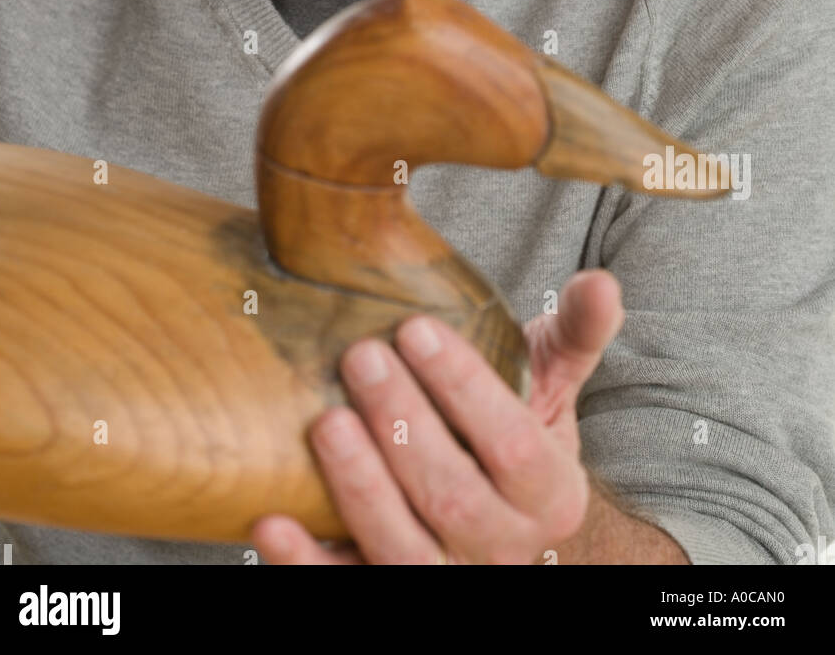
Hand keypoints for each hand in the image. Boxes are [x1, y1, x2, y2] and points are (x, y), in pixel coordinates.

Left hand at [252, 268, 624, 564]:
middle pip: (454, 499)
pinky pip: (346, 592)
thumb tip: (602, 280)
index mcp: (551, 494)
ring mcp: (445, 577)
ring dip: (361, 488)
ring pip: (403, 552)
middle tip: (361, 356)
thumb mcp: (553, 379)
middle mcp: (503, 549)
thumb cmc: (519, 427)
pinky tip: (269, 522)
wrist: (503, 513)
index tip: (417, 329)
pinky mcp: (385, 590)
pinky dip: (305, 565)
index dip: (464, 389)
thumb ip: (577, 332)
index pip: (514, 445)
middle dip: (404, 426)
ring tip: (326, 422)